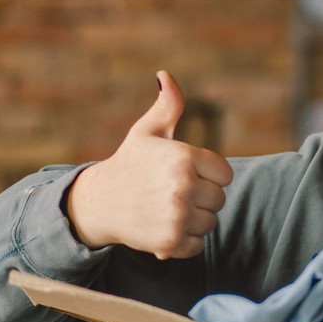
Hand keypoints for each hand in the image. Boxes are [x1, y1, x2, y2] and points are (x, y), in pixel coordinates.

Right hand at [66, 71, 233, 257]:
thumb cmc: (129, 165)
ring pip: (210, 223)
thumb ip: (168, 106)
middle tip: (172, 194)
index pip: (225, 174)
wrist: (97, 203)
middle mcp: (183, 185)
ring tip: (166, 210)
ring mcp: (177, 214)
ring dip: (193, 221)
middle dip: (201, 199)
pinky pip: (197, 245)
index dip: (209, 176)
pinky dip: (184, 242)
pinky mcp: (171, 241)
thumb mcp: (147, 132)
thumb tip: (165, 76)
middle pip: (219, 200)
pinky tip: (163, 227)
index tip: (187, 176)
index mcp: (184, 156)